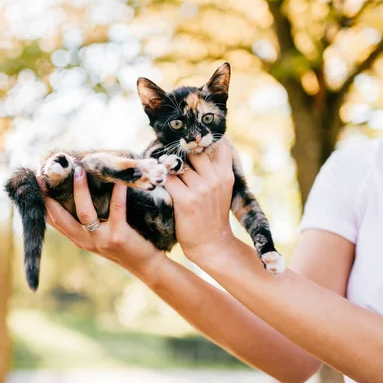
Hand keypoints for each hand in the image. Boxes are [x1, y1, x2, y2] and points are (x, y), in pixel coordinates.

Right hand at [42, 166, 164, 274]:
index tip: (37, 183)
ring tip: (79, 171)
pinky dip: (117, 191)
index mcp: (78, 239)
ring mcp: (101, 240)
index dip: (43, 203)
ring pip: (84, 212)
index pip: (53, 221)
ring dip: (80, 190)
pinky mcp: (119, 236)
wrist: (145, 266)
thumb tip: (78, 191)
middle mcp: (85, 241)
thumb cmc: (123, 245)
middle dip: (51, 196)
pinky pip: (116, 208)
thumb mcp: (99, 235)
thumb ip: (86, 220)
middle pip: (60, 217)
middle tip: (45, 175)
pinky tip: (118, 179)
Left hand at [165, 138, 236, 263]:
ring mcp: (201, 189)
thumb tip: (193, 149)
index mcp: (226, 175)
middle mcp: (215, 179)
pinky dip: (159, 179)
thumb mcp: (220, 191)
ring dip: (167, 168)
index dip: (203, 138)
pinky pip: (167, 180)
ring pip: (177, 166)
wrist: (212, 245)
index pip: (219, 144)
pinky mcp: (185, 200)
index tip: (190, 137)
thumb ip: (211, 171)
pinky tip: (156, 181)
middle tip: (168, 156)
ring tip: (160, 170)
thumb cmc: (211, 216)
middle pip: (192, 152)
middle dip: (179, 153)